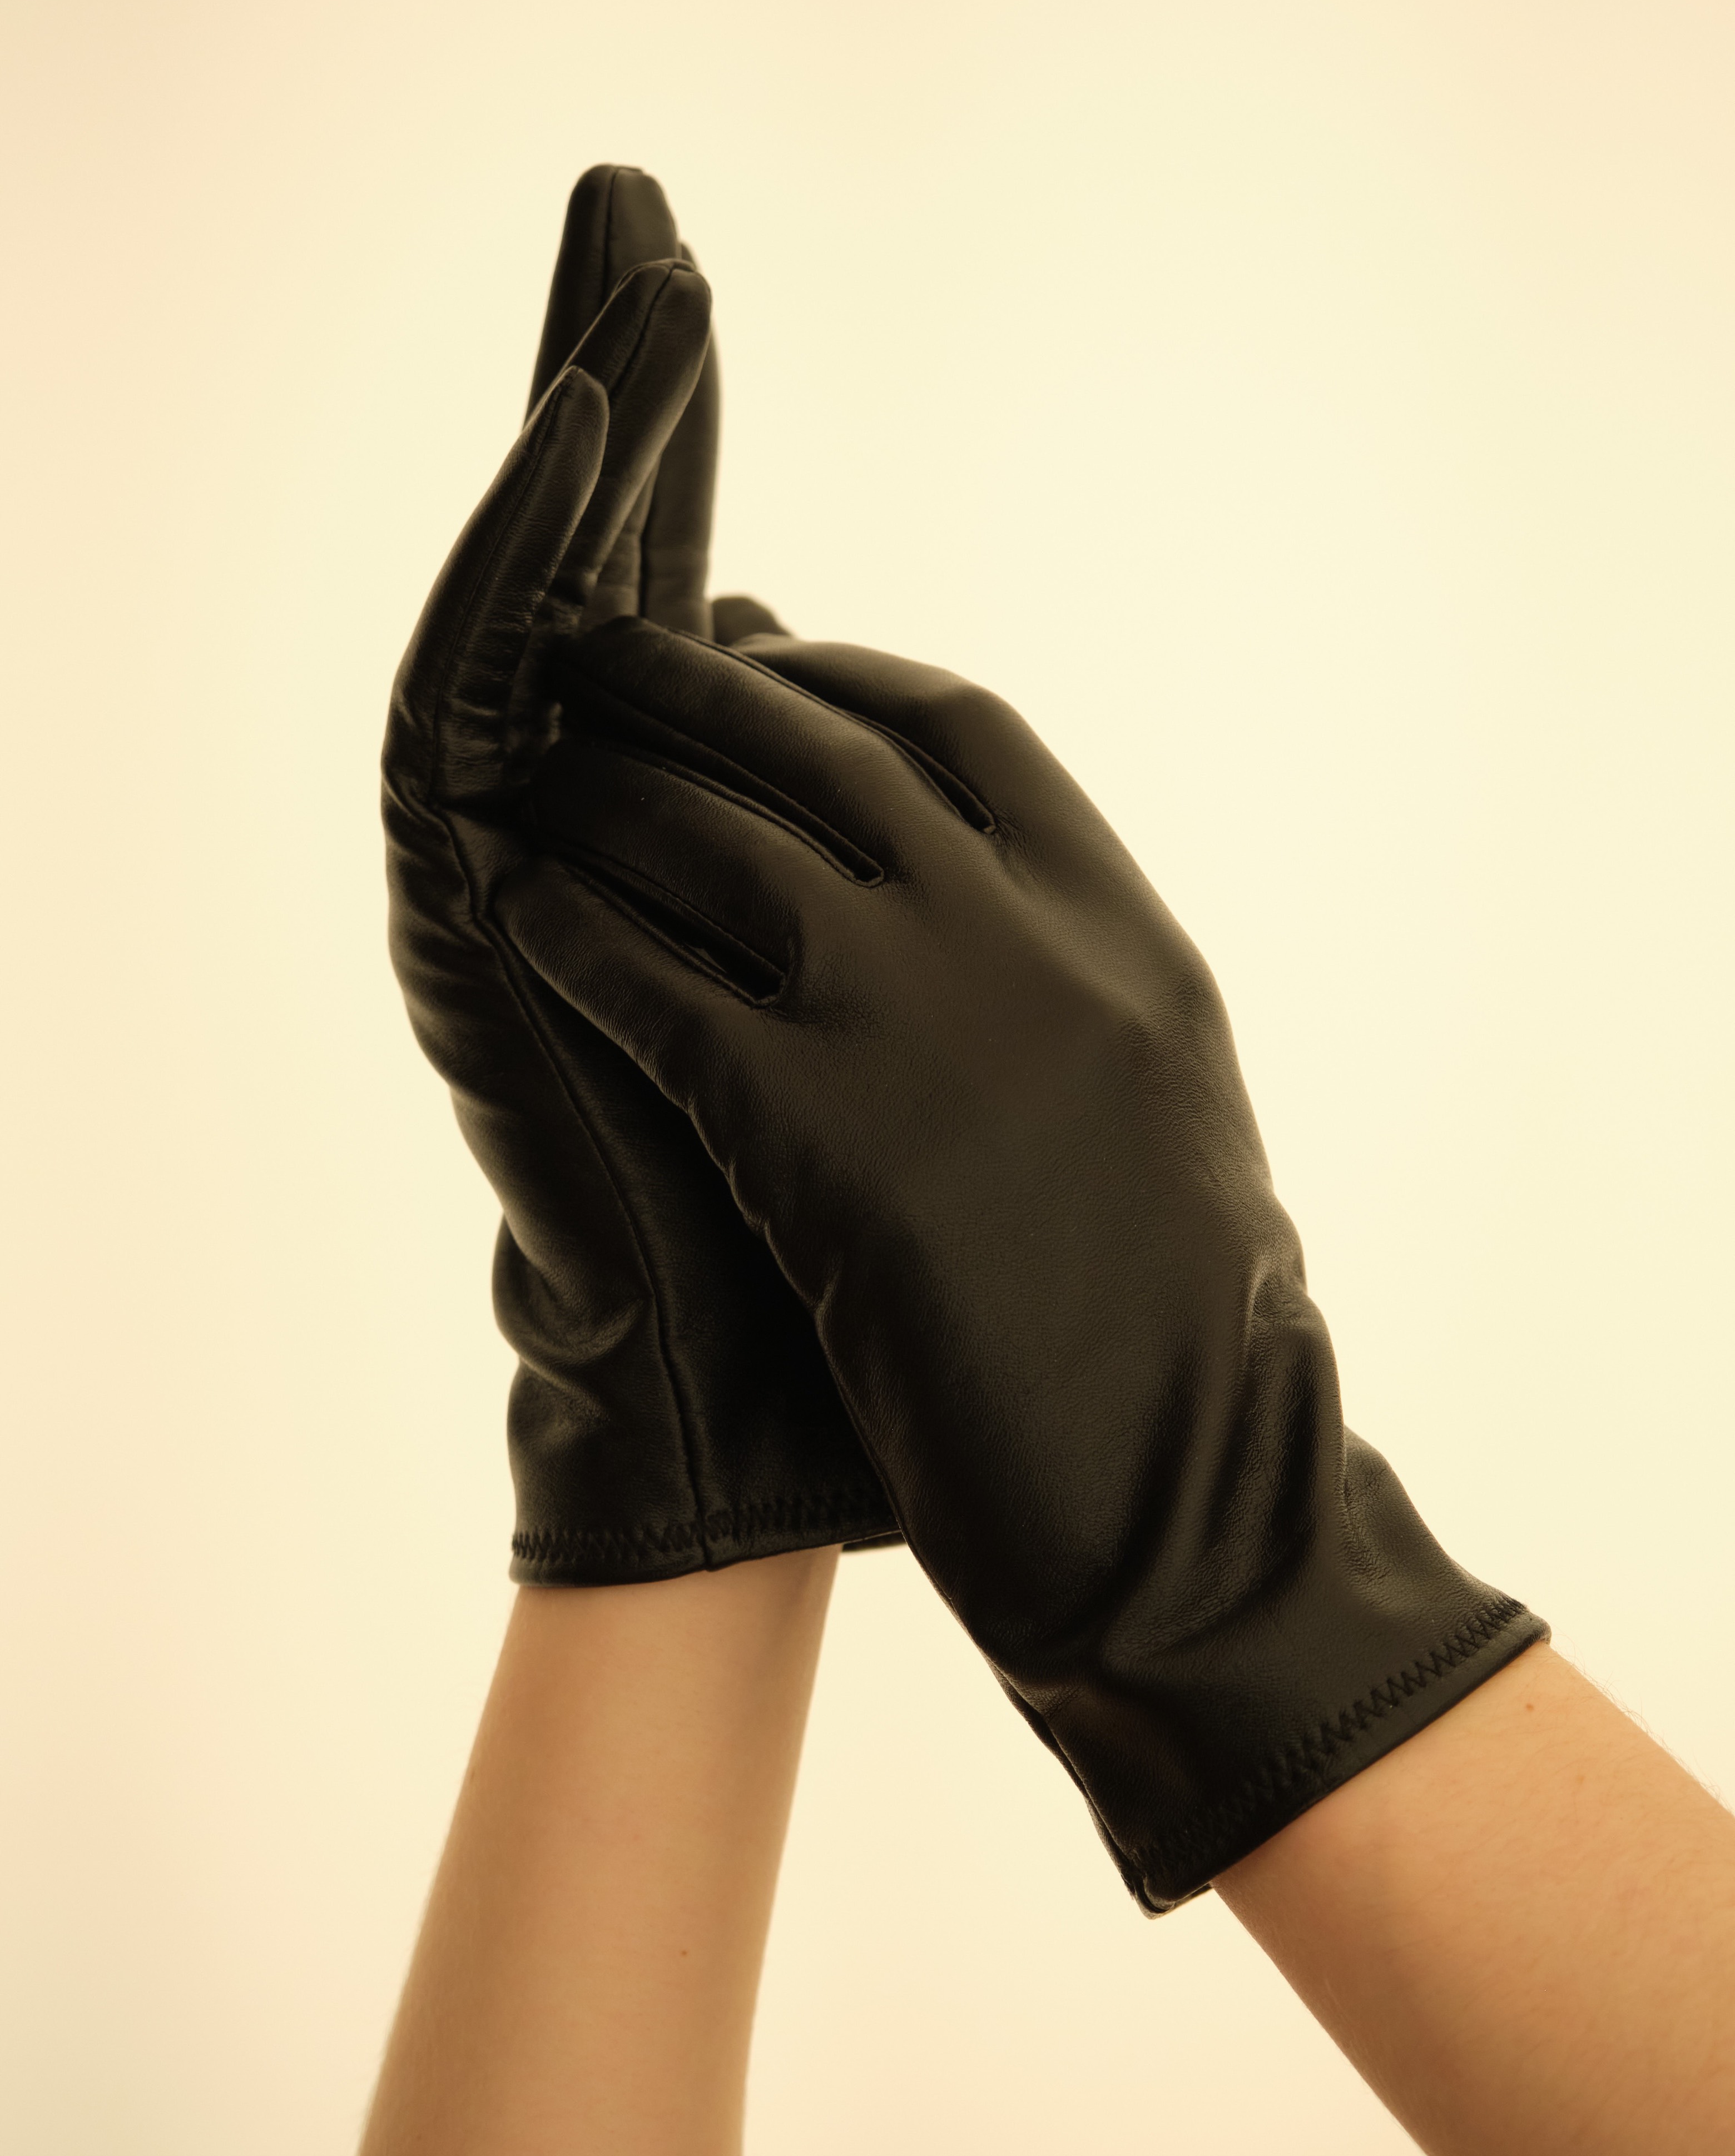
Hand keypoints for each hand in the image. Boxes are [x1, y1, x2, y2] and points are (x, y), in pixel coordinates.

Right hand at [383, 225, 891, 1587]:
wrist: (761, 1439)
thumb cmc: (873, 1272)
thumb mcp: (938, 1046)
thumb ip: (912, 893)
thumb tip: (890, 731)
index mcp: (736, 886)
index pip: (717, 647)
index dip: (719, 474)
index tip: (722, 332)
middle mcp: (624, 864)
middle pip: (619, 593)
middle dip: (632, 412)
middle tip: (634, 216)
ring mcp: (543, 889)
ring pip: (540, 624)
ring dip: (575, 442)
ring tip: (608, 259)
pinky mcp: (477, 930)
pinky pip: (478, 723)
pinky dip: (520, 579)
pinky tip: (562, 443)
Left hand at [495, 622, 1547, 1902]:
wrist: (1196, 1511)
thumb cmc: (1185, 1344)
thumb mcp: (1158, 1114)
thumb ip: (1070, 994)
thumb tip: (975, 916)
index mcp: (1128, 935)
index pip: (961, 732)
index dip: (834, 675)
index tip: (748, 644)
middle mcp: (1037, 950)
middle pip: (825, 753)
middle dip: (691, 686)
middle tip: (588, 655)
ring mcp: (935, 1037)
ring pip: (729, 850)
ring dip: (611, 799)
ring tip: (531, 776)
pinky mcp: (831, 1151)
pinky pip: (667, 996)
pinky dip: (584, 941)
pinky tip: (527, 921)